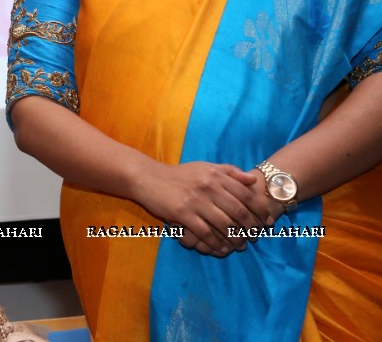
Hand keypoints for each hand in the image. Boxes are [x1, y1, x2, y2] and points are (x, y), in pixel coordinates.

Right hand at [131, 161, 272, 256]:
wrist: (148, 178)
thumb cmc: (179, 175)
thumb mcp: (205, 167)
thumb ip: (229, 172)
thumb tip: (253, 181)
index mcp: (215, 175)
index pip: (245, 194)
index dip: (260, 210)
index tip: (267, 222)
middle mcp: (208, 187)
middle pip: (238, 211)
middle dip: (251, 227)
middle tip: (256, 237)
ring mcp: (195, 201)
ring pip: (224, 224)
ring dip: (236, 238)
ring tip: (241, 245)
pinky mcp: (182, 214)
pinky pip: (205, 233)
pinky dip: (216, 243)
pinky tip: (221, 248)